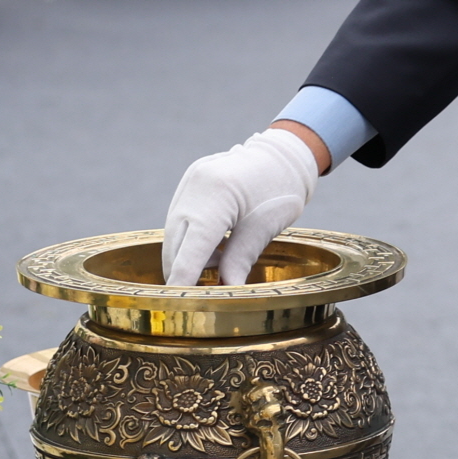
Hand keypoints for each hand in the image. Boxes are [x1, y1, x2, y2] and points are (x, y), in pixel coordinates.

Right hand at [161, 128, 319, 286]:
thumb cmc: (280, 189)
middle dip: (180, 271)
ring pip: (173, 232)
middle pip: (175, 242)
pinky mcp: (189, 182)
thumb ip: (239, 260)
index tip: (177, 304)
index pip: (191, 249)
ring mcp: (189, 181)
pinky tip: (211, 248)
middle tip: (194, 297)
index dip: (182, 279)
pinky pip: (179, 218)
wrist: (284, 154)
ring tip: (214, 267)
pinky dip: (189, 239)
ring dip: (184, 256)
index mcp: (216, 196)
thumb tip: (227, 291)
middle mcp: (194, 186)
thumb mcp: (263, 228)